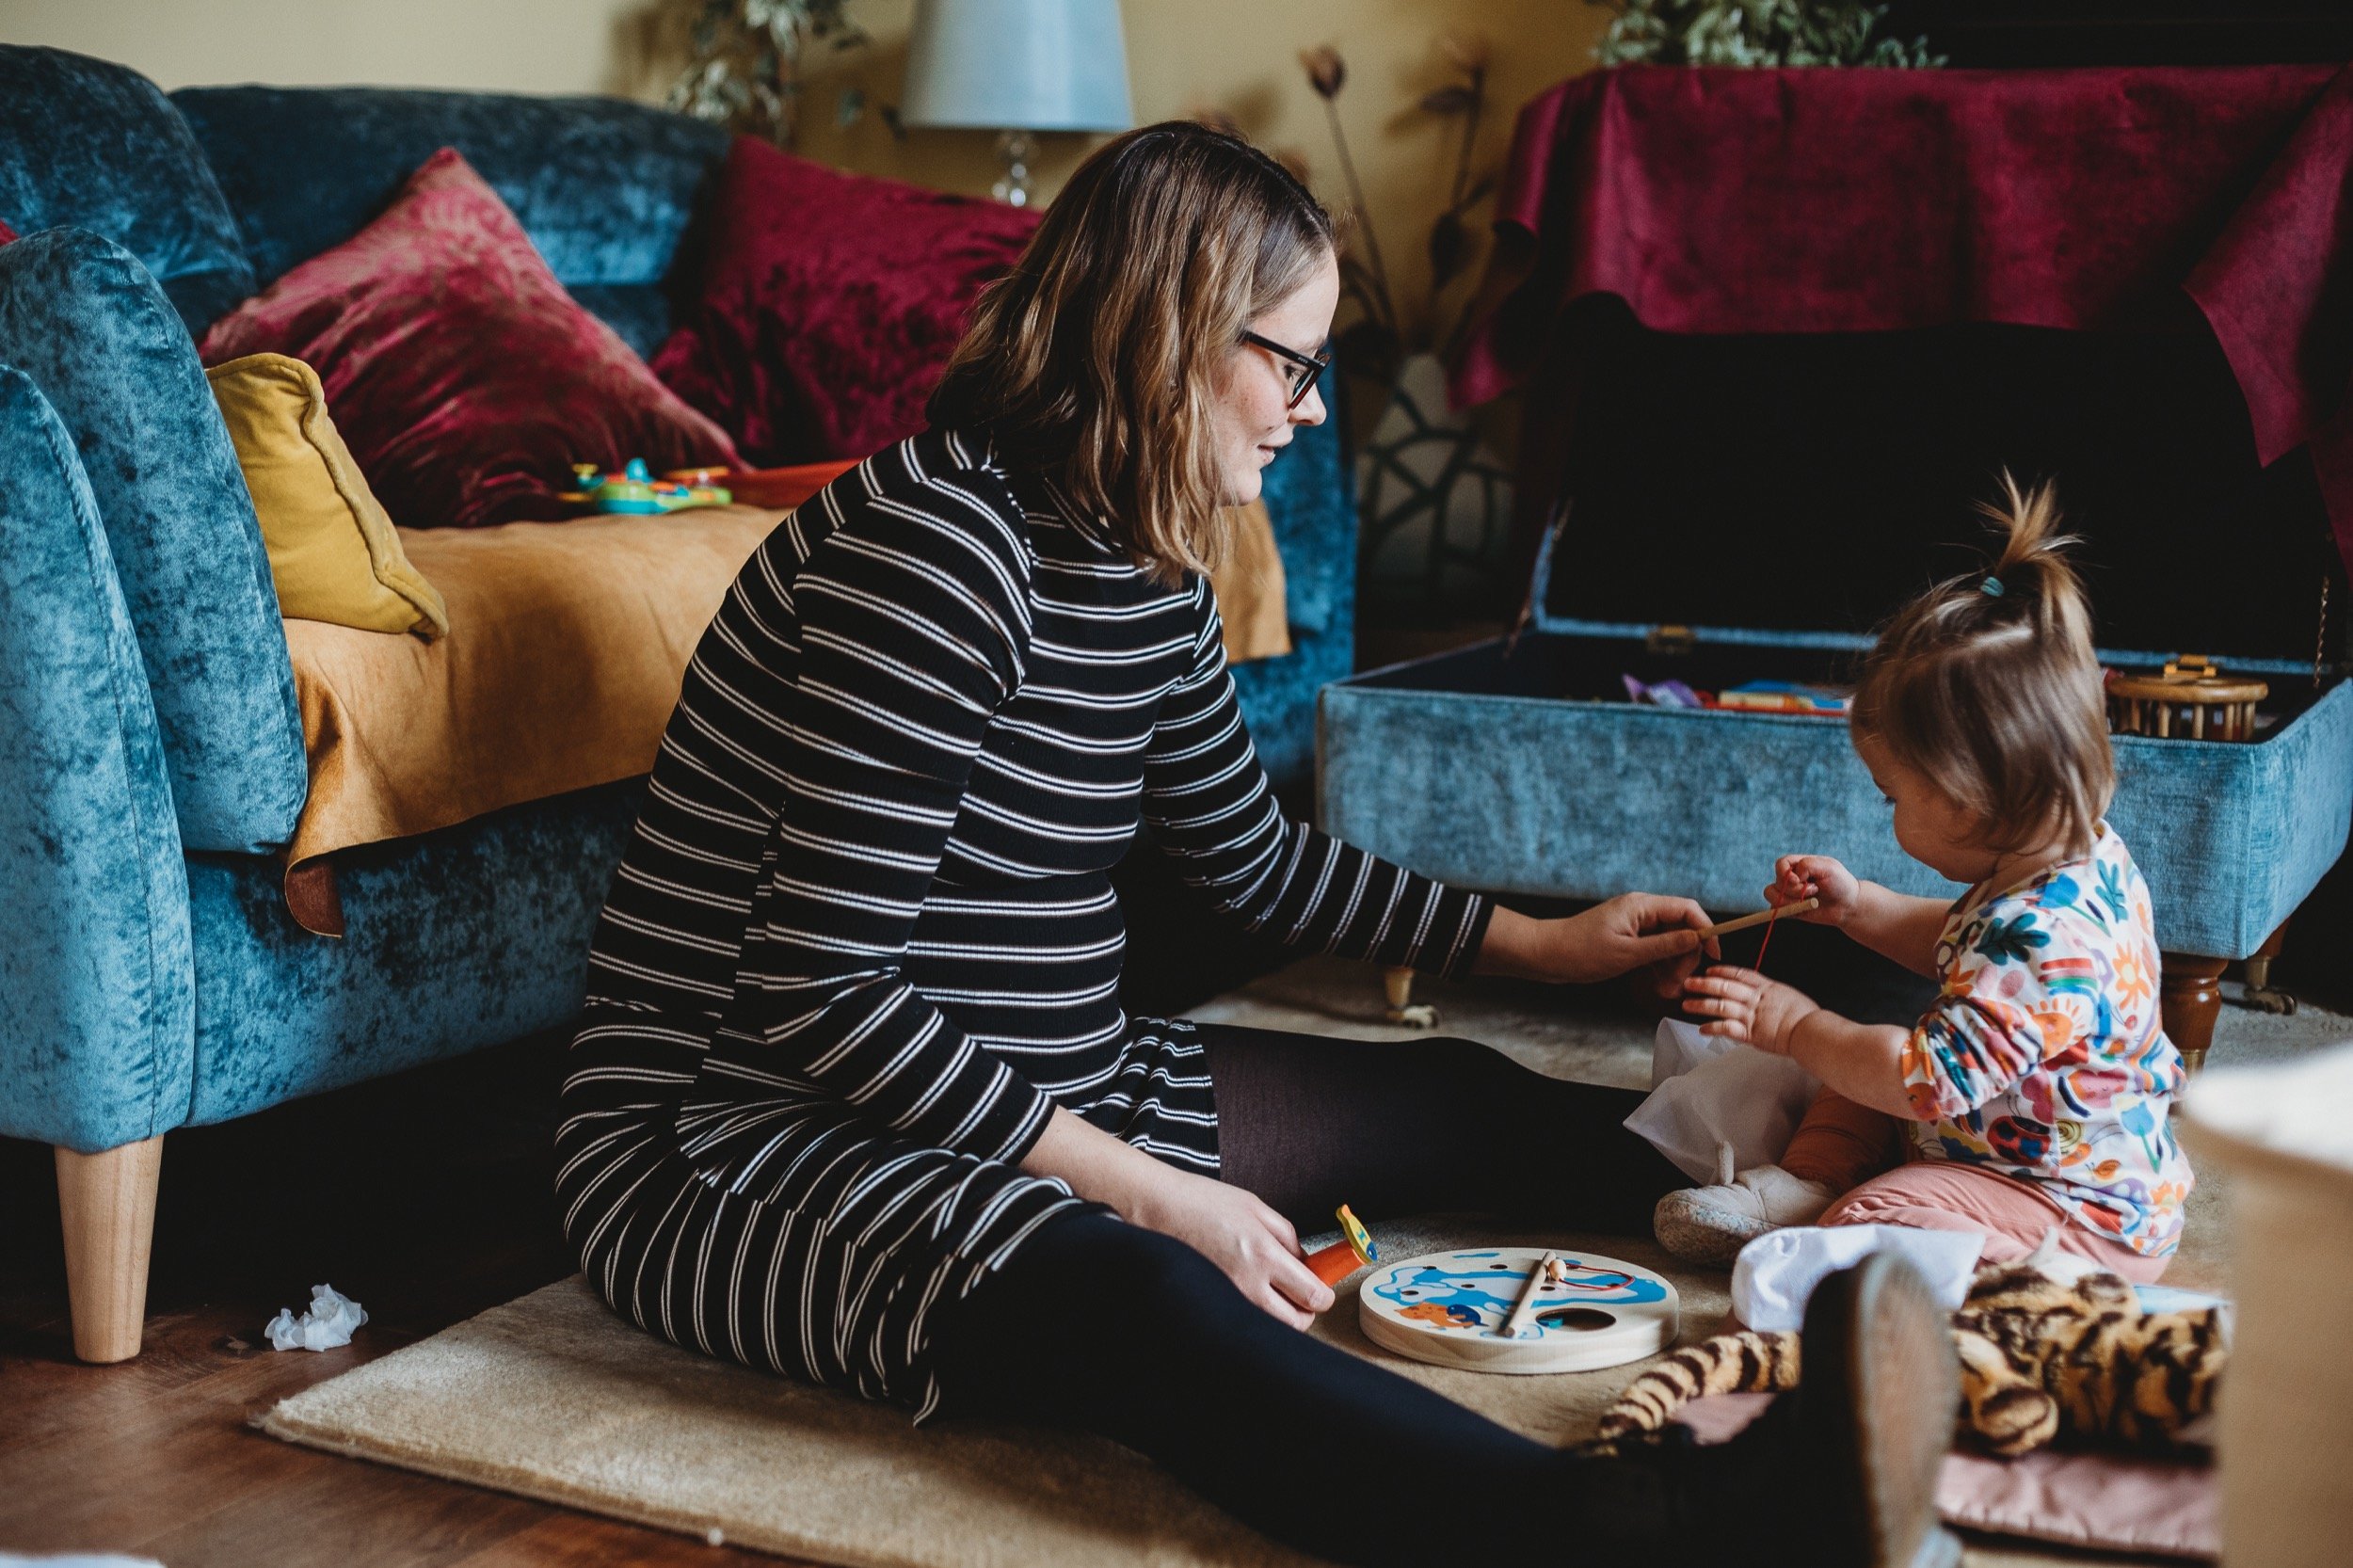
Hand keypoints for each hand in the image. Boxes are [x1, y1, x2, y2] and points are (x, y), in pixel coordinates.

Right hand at [1120, 1167, 1333, 1326]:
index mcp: (1265, 1255)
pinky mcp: (1214, 1302)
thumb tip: (1305, 1261)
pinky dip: (1256, 1311)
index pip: (1313, 1296)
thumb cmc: (1203, 1202)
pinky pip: (1246, 1318)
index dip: (1325, 1295)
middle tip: (1302, 1292)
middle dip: (1307, 1310)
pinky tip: (1249, 1288)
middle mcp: (1248, 1285)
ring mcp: (1229, 1298)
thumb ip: (1288, 1236)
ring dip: (1282, 1313)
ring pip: (1272, 1325)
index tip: (1323, 1287)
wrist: (1161, 1208)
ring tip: (1274, 1289)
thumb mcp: (1257, 1207)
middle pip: (1297, 1323)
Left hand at [1477, 894, 1715, 986]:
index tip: (1714, 955)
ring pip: (1669, 943)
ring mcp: (1634, 926)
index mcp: (1641, 906)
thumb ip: (1665, 945)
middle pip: (1681, 929)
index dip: (1706, 930)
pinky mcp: (1628, 940)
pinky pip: (1655, 951)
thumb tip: (1697, 938)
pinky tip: (1657, 984)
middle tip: (1677, 984)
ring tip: (1665, 990)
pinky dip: (1659, 967)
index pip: (1687, 909)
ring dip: (1672, 967)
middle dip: (1685, 957)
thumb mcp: (1628, 953)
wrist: (1545, 956)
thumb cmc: (1580, 952)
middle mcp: (1641, 912)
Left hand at [1682, 964, 1820, 1054]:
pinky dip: (1712, 1028)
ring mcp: (1751, 1015)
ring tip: (1687, 1004)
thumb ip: (1774, 994)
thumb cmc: (1807, 1016)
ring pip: (1721, 1006)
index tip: (1710, 970)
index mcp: (1767, 987)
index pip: (1740, 974)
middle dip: (1704, 984)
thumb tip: (1767, 994)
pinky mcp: (1750, 1033)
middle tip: (1689, 982)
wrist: (1810, 1030)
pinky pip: (1726, 1028)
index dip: (1723, 971)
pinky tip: (1702, 1029)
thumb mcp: (1790, 995)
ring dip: (1701, 1005)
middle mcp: (1756, 999)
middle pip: (1725, 987)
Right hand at [1769, 855, 1860, 927]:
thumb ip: (1808, 865)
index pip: (1781, 864)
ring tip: (1811, 901)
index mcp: (1799, 864)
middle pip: (1778, 882)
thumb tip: (1792, 877)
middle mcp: (1791, 878)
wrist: (1848, 906)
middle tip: (1815, 890)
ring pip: (1772, 896)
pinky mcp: (1788, 909)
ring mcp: (1789, 894)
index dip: (1784, 873)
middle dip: (1795, 890)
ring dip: (1791, 901)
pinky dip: (1787, 910)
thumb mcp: (1828, 868)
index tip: (1798, 880)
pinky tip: (1805, 909)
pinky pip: (1775, 910)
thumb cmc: (1840, 883)